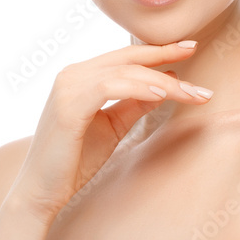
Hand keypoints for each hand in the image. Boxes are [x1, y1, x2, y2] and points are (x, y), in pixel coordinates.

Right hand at [8, 40, 212, 223]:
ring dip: (162, 82)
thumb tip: (168, 84)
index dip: (159, 51)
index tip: (190, 48)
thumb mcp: (114, 127)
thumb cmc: (75, 160)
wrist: (42, 191)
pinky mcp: (68, 104)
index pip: (126, 56)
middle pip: (128, 58)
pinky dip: (138, 88)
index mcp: (82, 76)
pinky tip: (162, 95)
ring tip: (192, 93)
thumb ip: (136, 103)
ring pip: (125, 72)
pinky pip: (110, 86)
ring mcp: (68, 86)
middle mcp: (72, 73)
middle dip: (166, 58)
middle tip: (198, 59)